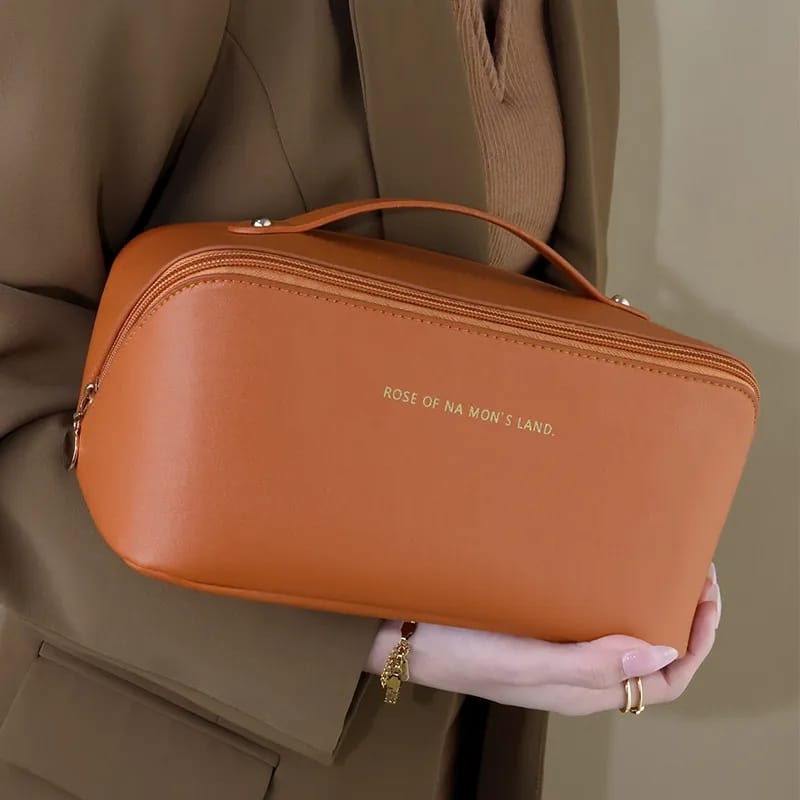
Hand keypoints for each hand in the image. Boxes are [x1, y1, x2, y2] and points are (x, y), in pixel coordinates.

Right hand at [367, 564, 720, 713]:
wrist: (401, 633)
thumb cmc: (455, 647)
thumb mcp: (522, 661)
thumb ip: (588, 664)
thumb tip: (658, 652)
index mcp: (580, 689)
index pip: (664, 680)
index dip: (695, 642)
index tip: (703, 594)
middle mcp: (575, 674)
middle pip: (650, 656)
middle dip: (679, 616)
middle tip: (689, 568)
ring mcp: (555, 650)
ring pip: (621, 633)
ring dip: (646, 601)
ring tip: (655, 560)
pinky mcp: (536, 628)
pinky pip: (590, 616)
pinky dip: (609, 592)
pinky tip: (603, 563)